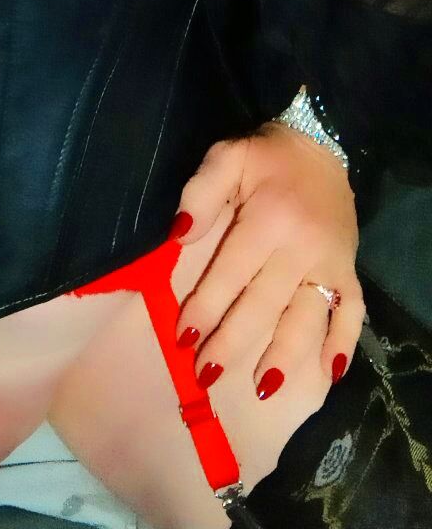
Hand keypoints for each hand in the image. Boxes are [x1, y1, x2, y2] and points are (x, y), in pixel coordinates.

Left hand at [171, 124, 364, 398]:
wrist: (321, 143)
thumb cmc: (265, 157)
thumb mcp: (226, 156)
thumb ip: (200, 193)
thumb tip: (179, 236)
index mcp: (270, 218)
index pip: (232, 274)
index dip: (206, 307)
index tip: (183, 338)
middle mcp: (303, 247)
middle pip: (264, 304)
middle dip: (232, 342)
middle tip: (206, 373)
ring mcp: (332, 262)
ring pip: (307, 317)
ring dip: (284, 355)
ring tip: (261, 387)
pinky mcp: (350, 269)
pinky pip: (352, 312)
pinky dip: (342, 343)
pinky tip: (327, 374)